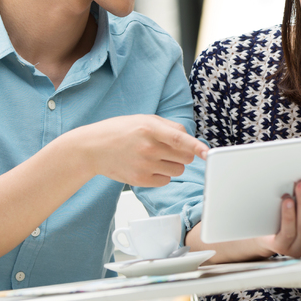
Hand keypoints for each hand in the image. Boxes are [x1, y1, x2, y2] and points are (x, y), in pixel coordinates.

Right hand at [81, 115, 208, 187]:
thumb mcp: (143, 119)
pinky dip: (162, 175)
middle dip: (183, 154)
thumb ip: (168, 126)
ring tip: (155, 157)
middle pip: (185, 157)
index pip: (180, 139)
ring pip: (178, 171)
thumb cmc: (118, 131)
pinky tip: (148, 167)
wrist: (92, 148)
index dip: (196, 147)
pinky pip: (166, 181)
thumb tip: (189, 138)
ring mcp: (144, 166)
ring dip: (173, 165)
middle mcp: (148, 147)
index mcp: (149, 128)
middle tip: (168, 149)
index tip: (207, 153)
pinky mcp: (140, 180)